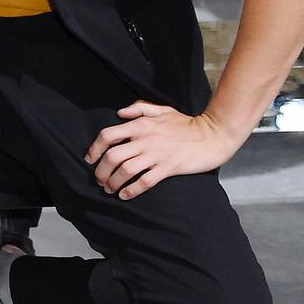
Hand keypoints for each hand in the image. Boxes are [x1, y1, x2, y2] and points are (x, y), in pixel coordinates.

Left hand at [84, 102, 238, 198]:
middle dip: (101, 171)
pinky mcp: (168, 168)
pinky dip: (131, 190)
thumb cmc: (187, 123)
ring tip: (110, 189)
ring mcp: (156, 154)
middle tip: (99, 180)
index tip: (90, 159)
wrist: (213, 135)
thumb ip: (139, 109)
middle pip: (112, 157)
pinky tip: (125, 195)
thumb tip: (119, 113)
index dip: (94, 149)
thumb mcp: (163, 109)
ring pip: (125, 171)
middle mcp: (144, 139)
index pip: (107, 135)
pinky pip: (144, 181)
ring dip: (113, 183)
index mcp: (140, 124)